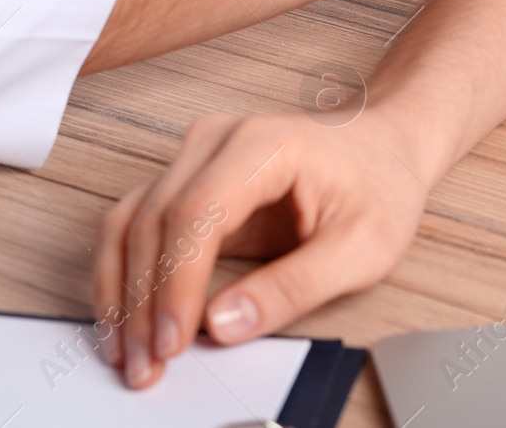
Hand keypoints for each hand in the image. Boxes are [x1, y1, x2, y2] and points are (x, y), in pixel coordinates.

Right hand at [94, 109, 430, 388]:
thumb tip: (224, 324)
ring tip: (127, 352)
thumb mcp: (362, 247)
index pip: (197, 213)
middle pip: (154, 219)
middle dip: (142, 301)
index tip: (173, 341)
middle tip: (146, 365)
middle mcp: (218, 140)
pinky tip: (125, 319)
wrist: (385, 145)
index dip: (176, 284)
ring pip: (132, 221)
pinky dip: (125, 273)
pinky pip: (138, 223)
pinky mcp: (190, 180)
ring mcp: (198, 156)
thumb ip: (295, 287)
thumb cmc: (379, 184)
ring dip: (121, 290)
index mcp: (265, 144)